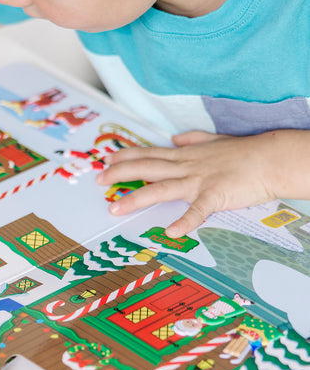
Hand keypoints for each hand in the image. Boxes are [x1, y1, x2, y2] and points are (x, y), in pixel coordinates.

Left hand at [95, 130, 288, 236]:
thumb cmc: (246, 152)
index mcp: (186, 155)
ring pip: (160, 189)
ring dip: (135, 199)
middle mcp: (186, 167)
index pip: (150, 154)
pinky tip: (170, 232)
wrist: (271, 159)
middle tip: (98, 180)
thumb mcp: (215, 140)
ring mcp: (198, 181)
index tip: (107, 159)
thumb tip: (176, 137)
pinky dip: (184, 222)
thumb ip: (193, 139)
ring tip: (115, 209)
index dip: (127, 156)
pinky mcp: (214, 195)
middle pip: (146, 169)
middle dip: (120, 174)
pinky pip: (197, 211)